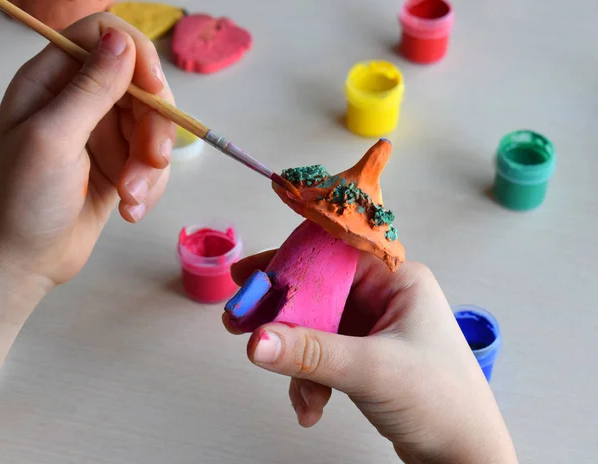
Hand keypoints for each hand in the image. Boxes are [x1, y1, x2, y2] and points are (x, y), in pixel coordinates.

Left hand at [0, 13, 174, 289]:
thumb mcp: (52, 139)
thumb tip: (122, 40)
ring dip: (151, 167)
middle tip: (151, 161)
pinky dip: (150, 186)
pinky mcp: (120, 165)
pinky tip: (130, 210)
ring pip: (154, 128)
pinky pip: (153, 163)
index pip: (105, 37)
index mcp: (52, 81)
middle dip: (154, 127)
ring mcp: (102, 135)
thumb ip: (90, 89)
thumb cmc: (20, 200)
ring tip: (131, 198)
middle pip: (142, 86)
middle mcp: (80, 101)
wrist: (22, 260)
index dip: (137, 58)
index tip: (153, 92)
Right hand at [225, 251, 516, 463]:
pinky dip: (310, 379)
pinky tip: (312, 406)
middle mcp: (384, 296)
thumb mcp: (374, 370)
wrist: (463, 456)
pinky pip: (321, 355)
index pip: (333, 254)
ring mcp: (372, 327)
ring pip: (314, 327)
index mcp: (396, 279)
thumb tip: (258, 339)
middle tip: (242, 324)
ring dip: (298, 359)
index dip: (289, 260)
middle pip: (317, 291)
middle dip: (282, 316)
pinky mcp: (364, 354)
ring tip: (300, 393)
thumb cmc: (443, 402)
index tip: (251, 275)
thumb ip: (312, 353)